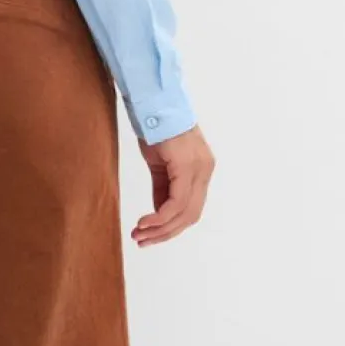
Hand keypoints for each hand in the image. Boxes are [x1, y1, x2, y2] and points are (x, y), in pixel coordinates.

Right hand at [132, 126, 214, 246]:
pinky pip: (176, 202)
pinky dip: (160, 217)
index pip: (191, 209)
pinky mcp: (186, 166)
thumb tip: (159, 214)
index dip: (171, 227)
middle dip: (165, 233)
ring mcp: (198, 169)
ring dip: (160, 229)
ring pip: (184, 213)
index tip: (150, 236)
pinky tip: (145, 222)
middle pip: (190, 216)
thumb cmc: (155, 128)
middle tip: (143, 241)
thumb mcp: (160, 164)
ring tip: (139, 235)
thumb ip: (163, 188)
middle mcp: (205, 171)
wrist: (153, 104)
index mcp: (201, 170)